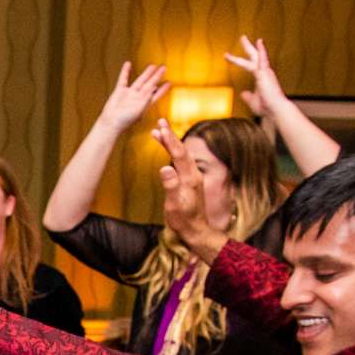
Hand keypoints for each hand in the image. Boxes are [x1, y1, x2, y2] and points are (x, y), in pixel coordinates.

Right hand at [96, 61, 169, 132]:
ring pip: (140, 80)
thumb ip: (147, 98)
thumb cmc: (126, 120)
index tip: (169, 82)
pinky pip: (123, 79)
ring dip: (146, 73)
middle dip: (157, 76)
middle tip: (164, 68)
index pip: (156, 95)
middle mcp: (138, 98)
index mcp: (145, 104)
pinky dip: (125, 71)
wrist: (112, 123)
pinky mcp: (119, 91)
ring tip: (152, 65)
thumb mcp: (140, 110)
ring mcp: (129, 94)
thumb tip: (154, 87)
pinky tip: (128, 64)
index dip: (163, 89)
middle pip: (150, 84)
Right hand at [152, 119, 227, 263]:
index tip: (161, 127)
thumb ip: (171, 185)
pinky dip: (172, 153)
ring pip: (180, 155)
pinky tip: (167, 151)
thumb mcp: (175, 204)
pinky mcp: (189, 181)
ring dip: (170, 143)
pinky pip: (180, 162)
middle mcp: (193, 174)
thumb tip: (164, 168)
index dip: (170, 139)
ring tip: (158, 133)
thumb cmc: (184, 220)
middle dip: (170, 135)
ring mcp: (192, 177)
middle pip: (181, 150)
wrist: (196, 231)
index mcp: (190, 178)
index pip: (179, 153)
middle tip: (160, 122)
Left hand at [224, 36, 284, 118]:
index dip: (239, 61)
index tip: (229, 56)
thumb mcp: (253, 101)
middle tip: (242, 37)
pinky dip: (261, 51)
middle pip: (254, 56)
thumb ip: (248, 96)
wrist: (276, 110)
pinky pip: (263, 60)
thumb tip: (242, 93)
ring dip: (249, 47)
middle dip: (247, 47)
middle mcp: (264, 73)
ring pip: (256, 56)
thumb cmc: (267, 107)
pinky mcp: (265, 74)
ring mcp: (265, 72)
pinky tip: (259, 42)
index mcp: (261, 78)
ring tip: (243, 37)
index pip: (249, 66)